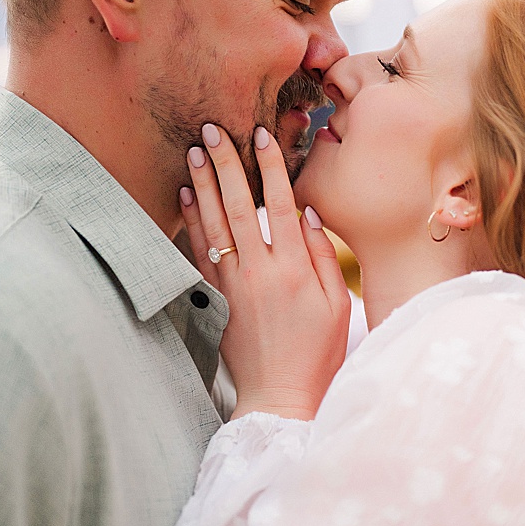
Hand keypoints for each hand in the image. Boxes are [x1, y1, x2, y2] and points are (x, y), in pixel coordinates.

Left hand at [182, 123, 348, 420]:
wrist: (280, 396)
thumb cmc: (317, 351)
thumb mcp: (337, 304)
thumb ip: (324, 255)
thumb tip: (306, 213)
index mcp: (295, 269)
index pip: (279, 205)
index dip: (268, 167)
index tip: (260, 135)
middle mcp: (260, 271)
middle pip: (239, 206)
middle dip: (225, 164)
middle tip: (211, 129)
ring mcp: (234, 284)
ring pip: (214, 224)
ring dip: (203, 185)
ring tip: (193, 152)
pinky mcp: (218, 298)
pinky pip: (201, 250)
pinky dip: (193, 221)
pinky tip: (186, 196)